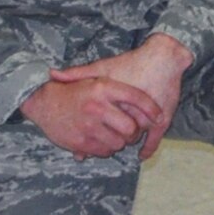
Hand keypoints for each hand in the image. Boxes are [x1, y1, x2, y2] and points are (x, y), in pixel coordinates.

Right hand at [21, 75, 162, 158]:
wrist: (43, 101)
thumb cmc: (76, 90)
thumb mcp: (96, 78)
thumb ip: (122, 88)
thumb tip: (148, 99)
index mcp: (104, 88)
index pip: (137, 98)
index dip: (152, 109)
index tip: (159, 116)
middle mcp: (97, 106)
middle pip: (131, 127)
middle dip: (134, 132)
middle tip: (131, 131)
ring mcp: (88, 125)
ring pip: (119, 143)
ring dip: (120, 142)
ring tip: (114, 135)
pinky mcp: (79, 141)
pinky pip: (103, 151)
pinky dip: (106, 149)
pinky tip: (102, 140)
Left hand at [48, 33, 192, 159]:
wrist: (162, 58)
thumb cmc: (131, 63)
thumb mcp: (102, 67)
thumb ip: (78, 73)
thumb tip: (51, 74)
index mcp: (110, 103)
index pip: (96, 127)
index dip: (90, 132)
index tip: (85, 132)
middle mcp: (128, 114)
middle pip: (114, 135)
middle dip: (109, 138)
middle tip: (103, 138)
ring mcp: (146, 119)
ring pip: (133, 138)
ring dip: (126, 141)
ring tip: (119, 141)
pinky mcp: (162, 120)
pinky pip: (153, 141)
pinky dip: (147, 150)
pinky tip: (141, 156)